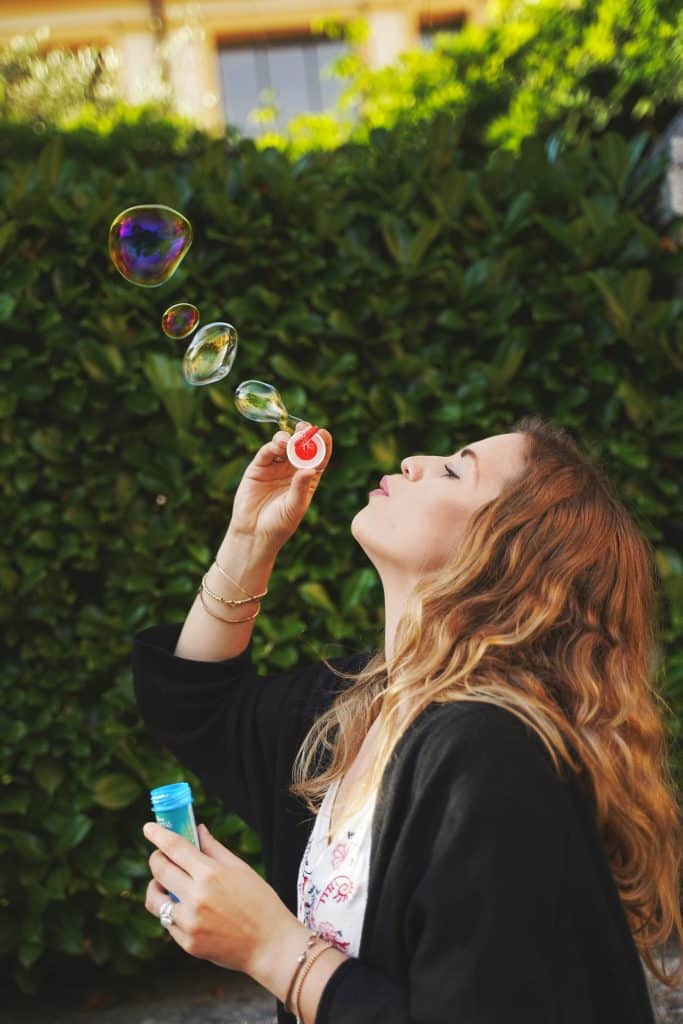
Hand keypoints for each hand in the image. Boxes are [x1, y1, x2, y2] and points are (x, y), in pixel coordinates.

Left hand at [143, 820, 290, 971]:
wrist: (270, 945)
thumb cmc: (260, 902)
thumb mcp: (240, 869)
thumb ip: (214, 849)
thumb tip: (198, 830)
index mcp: (210, 874)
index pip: (174, 847)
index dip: (158, 834)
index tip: (148, 828)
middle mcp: (196, 897)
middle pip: (159, 870)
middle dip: (156, 859)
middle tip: (161, 857)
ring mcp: (189, 922)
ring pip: (154, 900)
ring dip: (156, 888)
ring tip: (168, 887)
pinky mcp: (187, 943)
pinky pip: (168, 922)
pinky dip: (172, 912)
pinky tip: (187, 910)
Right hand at [229, 420, 333, 551]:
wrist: (254, 533)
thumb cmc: (279, 524)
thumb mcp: (294, 507)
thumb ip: (301, 487)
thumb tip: (311, 469)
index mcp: (307, 479)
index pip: (319, 457)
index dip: (322, 444)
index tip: (323, 433)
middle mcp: (292, 470)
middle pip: (301, 447)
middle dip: (304, 435)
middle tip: (305, 428)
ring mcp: (275, 467)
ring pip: (284, 446)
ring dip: (287, 439)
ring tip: (288, 441)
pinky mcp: (258, 468)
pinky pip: (266, 452)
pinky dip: (272, 446)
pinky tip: (277, 447)